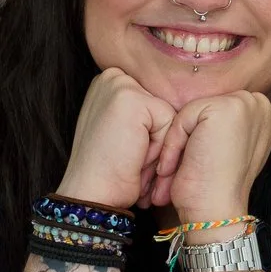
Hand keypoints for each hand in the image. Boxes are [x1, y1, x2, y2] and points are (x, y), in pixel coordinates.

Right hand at [55, 68, 178, 209]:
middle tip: (131, 161)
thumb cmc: (110, 171)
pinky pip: (168, 122)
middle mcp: (112, 77)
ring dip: (159, 147)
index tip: (129, 154)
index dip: (150, 136)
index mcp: (110, 83)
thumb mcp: (124, 132)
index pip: (155, 104)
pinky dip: (159, 148)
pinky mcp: (130, 98)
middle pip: (163, 108)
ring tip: (133, 161)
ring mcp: (119, 84)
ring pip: (168, 116)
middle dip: (156, 141)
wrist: (92, 194)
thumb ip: (142, 113)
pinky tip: (135, 157)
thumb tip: (178, 109)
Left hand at [154, 91, 270, 221]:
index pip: (215, 111)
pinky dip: (175, 143)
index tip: (198, 165)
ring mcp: (246, 104)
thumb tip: (201, 118)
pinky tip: (178, 165)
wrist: (216, 211)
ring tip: (178, 169)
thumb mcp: (227, 149)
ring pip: (193, 112)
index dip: (200, 137)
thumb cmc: (216, 187)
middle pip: (204, 109)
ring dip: (180, 142)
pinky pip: (184, 117)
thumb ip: (224, 127)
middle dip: (190, 137)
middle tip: (184, 167)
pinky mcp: (226, 107)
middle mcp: (260, 105)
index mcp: (264, 115)